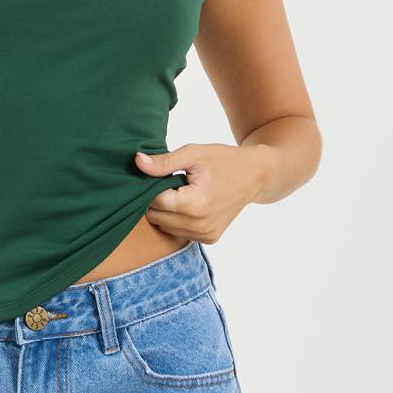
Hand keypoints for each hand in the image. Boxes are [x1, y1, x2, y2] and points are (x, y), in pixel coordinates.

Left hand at [134, 143, 269, 242]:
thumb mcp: (194, 154)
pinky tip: (190, 204)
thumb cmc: (224, 160)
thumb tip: (137, 162)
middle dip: (157, 200)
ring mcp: (205, 235)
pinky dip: (178, 220)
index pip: (154, 201)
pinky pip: (179, 232)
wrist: (255, 176)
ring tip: (182, 192)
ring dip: (166, 211)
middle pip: (156, 217)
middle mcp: (199, 225)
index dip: (152, 186)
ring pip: (165, 227)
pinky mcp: (209, 239)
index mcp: (194, 205)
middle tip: (172, 182)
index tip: (163, 174)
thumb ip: (164, 162)